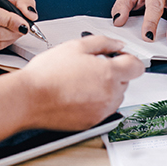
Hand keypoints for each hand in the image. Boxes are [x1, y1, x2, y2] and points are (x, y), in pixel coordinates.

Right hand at [17, 35, 144, 129]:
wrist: (29, 98)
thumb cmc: (47, 74)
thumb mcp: (76, 46)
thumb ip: (103, 42)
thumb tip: (118, 45)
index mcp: (109, 73)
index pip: (137, 67)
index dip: (128, 59)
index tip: (119, 58)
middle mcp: (110, 95)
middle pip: (125, 82)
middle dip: (113, 73)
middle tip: (90, 67)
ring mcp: (102, 111)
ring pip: (114, 97)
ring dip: (105, 89)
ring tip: (81, 82)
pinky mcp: (92, 123)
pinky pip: (102, 110)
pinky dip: (95, 103)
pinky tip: (76, 95)